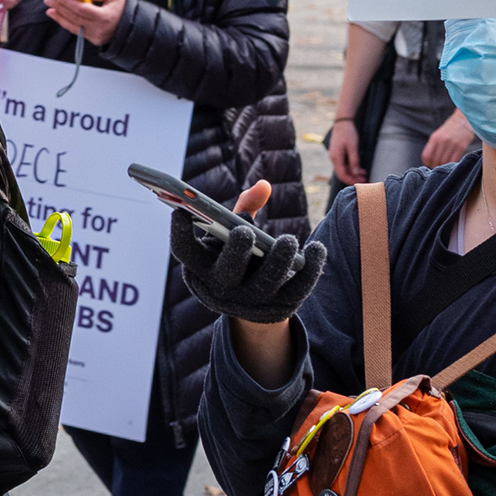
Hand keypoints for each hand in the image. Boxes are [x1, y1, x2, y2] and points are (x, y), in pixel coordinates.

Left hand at [44, 0, 124, 47]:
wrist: (133, 28)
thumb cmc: (124, 10)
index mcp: (104, 17)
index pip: (81, 9)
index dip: (67, 2)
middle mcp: (98, 28)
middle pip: (74, 17)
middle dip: (59, 7)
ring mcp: (94, 36)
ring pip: (72, 26)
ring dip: (59, 16)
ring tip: (50, 8)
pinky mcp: (92, 39)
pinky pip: (76, 30)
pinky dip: (66, 22)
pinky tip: (58, 16)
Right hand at [169, 180, 324, 324]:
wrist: (253, 304)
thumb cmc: (237, 256)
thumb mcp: (231, 235)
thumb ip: (244, 208)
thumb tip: (265, 185)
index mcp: (201, 266)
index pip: (183, 251)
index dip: (178, 232)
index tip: (180, 210)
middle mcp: (220, 288)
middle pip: (226, 273)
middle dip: (235, 252)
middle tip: (244, 232)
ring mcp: (249, 303)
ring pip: (264, 284)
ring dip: (277, 261)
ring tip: (288, 240)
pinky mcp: (278, 309)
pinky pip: (296, 291)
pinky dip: (310, 270)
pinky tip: (317, 249)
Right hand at [327, 115, 364, 184]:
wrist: (342, 122)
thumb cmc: (348, 133)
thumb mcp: (353, 147)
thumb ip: (354, 161)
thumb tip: (355, 173)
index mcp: (336, 157)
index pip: (342, 174)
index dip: (351, 180)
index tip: (361, 183)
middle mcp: (333, 158)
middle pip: (342, 173)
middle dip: (353, 178)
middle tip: (364, 180)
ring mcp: (334, 156)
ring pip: (343, 169)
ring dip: (353, 173)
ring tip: (364, 174)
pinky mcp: (337, 153)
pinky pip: (343, 164)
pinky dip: (351, 167)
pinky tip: (359, 168)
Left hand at [421, 111, 475, 166]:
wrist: (463, 120)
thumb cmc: (449, 130)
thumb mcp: (438, 135)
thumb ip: (433, 147)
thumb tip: (429, 161)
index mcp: (434, 138)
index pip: (427, 156)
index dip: (427, 163)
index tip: (430, 165)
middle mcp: (442, 141)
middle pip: (436, 160)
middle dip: (436, 166)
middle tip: (438, 167)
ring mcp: (452, 144)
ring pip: (445, 162)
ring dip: (444, 166)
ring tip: (445, 165)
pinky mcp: (461, 147)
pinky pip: (454, 160)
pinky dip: (452, 163)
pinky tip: (452, 162)